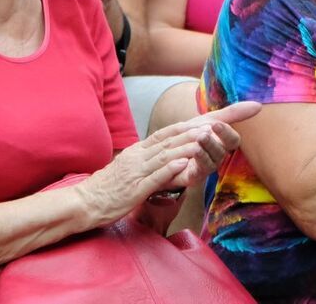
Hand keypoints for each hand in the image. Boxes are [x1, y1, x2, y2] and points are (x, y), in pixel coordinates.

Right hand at [76, 102, 260, 225]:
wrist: (84, 203)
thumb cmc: (113, 187)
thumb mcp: (137, 167)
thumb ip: (158, 159)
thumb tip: (182, 154)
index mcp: (144, 147)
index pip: (177, 128)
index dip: (204, 119)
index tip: (229, 113)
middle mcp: (142, 153)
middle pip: (177, 134)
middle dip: (206, 124)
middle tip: (231, 116)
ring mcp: (138, 169)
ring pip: (167, 152)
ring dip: (189, 143)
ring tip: (209, 135)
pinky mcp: (134, 187)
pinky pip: (154, 176)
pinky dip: (170, 168)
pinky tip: (186, 162)